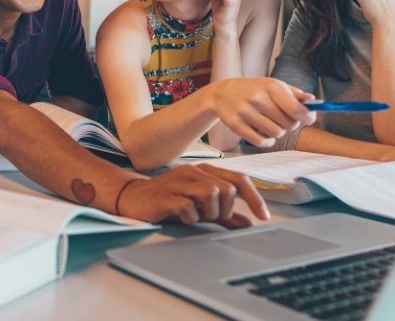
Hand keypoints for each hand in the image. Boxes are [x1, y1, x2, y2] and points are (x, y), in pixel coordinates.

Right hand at [118, 164, 269, 226]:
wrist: (132, 198)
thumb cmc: (168, 200)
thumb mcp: (199, 206)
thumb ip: (224, 214)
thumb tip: (247, 224)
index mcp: (203, 171)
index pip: (238, 179)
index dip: (254, 198)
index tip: (263, 216)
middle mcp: (193, 172)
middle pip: (227, 190)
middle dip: (225, 210)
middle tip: (212, 217)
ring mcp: (178, 182)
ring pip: (212, 195)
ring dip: (209, 213)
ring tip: (196, 216)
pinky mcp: (165, 196)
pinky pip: (189, 208)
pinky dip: (190, 218)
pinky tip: (181, 217)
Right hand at [203, 78, 316, 147]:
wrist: (221, 93)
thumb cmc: (252, 89)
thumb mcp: (272, 85)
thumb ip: (294, 93)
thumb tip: (314, 101)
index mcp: (270, 86)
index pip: (296, 109)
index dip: (307, 118)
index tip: (309, 119)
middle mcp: (257, 98)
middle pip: (289, 124)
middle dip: (291, 125)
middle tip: (284, 120)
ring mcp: (245, 112)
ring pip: (276, 134)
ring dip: (278, 133)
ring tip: (271, 125)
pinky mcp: (236, 125)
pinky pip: (261, 142)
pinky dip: (266, 141)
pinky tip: (263, 134)